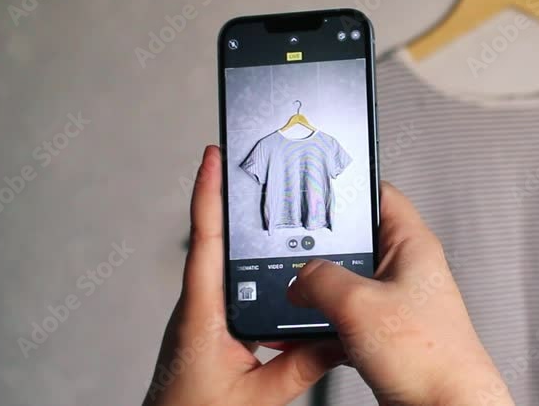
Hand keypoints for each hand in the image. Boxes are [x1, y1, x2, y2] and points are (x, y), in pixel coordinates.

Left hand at [142, 146, 345, 405]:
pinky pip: (232, 291)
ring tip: (266, 205)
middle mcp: (197, 308)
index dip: (208, 193)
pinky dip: (252, 273)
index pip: (204, 241)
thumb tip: (341, 336)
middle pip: (213, 240)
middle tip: (243, 161)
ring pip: (224, 267)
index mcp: (201, 314)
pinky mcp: (209, 330)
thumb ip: (303, 366)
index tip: (213, 156)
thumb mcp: (259, 397)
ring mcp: (201, 317)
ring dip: (241, 236)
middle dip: (228, 198)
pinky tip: (277, 275)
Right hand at [287, 182, 514, 405]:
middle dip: (322, 249)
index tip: (317, 186)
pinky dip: (325, 324)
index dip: (349, 187)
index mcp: (412, 245)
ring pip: (347, 283)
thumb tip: (299, 277)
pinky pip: (347, 318)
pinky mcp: (386, 334)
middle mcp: (407, 269)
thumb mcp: (360, 305)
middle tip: (292, 249)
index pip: (380, 194)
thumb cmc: (431, 358)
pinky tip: (305, 332)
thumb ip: (321, 280)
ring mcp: (397, 303)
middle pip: (356, 241)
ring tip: (293, 295)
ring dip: (319, 292)